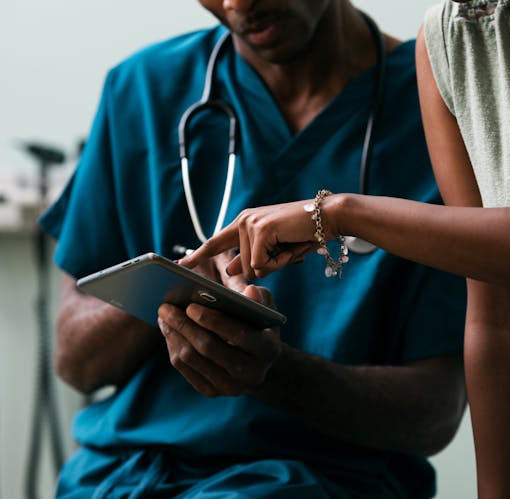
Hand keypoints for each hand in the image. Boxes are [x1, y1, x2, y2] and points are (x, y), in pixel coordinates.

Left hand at [157, 284, 283, 396]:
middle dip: (184, 325)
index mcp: (268, 350)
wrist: (262, 365)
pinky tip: (168, 330)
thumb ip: (259, 299)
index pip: (238, 334)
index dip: (212, 320)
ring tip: (164, 316)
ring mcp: (230, 386)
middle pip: (208, 348)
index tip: (190, 306)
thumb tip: (249, 292)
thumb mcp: (265, 310)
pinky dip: (173, 347)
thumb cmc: (260, 328)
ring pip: (192, 359)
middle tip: (166, 307)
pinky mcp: (212, 391)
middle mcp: (251, 373)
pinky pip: (185, 369)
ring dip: (174, 335)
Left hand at [179, 200, 323, 278]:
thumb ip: (252, 259)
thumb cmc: (305, 234)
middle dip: (267, 267)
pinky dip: (280, 263)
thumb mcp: (275, 251)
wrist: (329, 217)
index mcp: (244, 223)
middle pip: (241, 267)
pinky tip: (291, 247)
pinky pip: (262, 264)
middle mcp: (243, 221)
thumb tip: (231, 270)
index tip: (179, 265)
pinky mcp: (259, 230)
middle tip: (288, 249)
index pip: (214, 243)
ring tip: (291, 245)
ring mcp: (249, 224)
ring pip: (253, 268)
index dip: (196, 256)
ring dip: (277, 264)